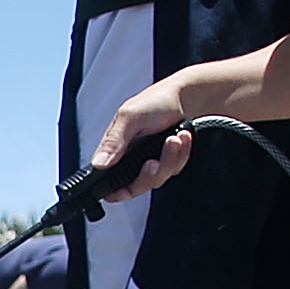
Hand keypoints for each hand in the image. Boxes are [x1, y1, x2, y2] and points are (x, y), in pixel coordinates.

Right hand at [86, 81, 192, 205]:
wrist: (190, 96)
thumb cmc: (158, 100)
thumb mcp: (131, 117)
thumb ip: (114, 141)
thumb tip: (99, 164)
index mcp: (116, 148)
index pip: (109, 180)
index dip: (115, 192)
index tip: (124, 192)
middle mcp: (132, 158)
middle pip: (137, 186)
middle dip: (150, 174)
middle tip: (155, 159)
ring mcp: (152, 160)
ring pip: (159, 178)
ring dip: (170, 158)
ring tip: (175, 137)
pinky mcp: (170, 161)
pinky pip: (175, 169)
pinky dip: (181, 154)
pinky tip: (182, 137)